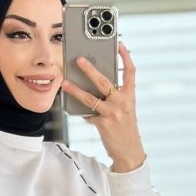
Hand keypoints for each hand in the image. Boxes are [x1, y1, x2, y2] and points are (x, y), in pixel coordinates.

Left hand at [60, 43, 145, 170]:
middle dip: (90, 69)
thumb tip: (93, 85)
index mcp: (130, 96)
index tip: (119, 44)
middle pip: (104, 81)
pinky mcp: (103, 124)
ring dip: (75, 90)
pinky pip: (87, 113)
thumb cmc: (125, 128)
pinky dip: (80, 110)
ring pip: (90, 98)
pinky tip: (71, 105)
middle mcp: (122, 103)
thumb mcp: (125, 109)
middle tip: (79, 59)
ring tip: (65, 83)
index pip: (130, 72)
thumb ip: (114, 97)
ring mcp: (112, 113)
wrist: (129, 151)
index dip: (125, 57)